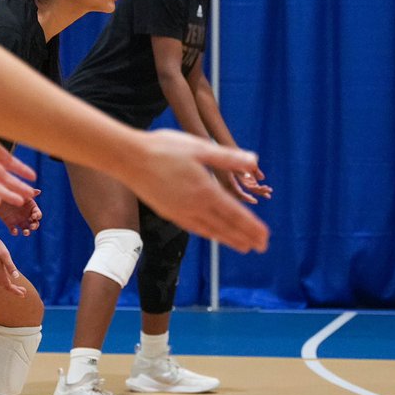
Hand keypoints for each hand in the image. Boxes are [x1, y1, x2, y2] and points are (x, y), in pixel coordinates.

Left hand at [0, 192, 41, 236]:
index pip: (38, 214)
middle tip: (32, 226)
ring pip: (26, 229)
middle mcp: (26, 215)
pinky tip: (14, 231)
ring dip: (27, 232)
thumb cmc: (11, 190)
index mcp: (31, 207)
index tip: (34, 216)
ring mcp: (18, 220)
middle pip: (34, 223)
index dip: (38, 216)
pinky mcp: (9, 223)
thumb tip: (39, 191)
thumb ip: (29, 192)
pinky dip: (15, 232)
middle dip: (35, 226)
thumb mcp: (19, 191)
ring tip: (25, 232)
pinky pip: (13, 230)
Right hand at [0, 235, 26, 295]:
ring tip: (15, 287)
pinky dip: (1, 282)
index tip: (23, 294)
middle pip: (4, 286)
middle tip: (23, 292)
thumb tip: (16, 277)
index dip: (16, 291)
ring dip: (8, 286)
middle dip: (14, 290)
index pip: (8, 286)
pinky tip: (4, 279)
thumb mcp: (4, 254)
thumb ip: (10, 266)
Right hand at [125, 129, 269, 253]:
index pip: (235, 214)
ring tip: (243, 246)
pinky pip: (194, 228)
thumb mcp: (199, 147)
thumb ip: (228, 157)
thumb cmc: (163, 148)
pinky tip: (212, 234)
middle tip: (261, 248)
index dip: (252, 227)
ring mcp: (180, 212)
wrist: (129, 158)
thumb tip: (254, 160)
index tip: (265, 237)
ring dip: (229, 239)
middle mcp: (194, 206)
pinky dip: (209, 234)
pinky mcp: (169, 212)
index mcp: (205, 191)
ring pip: (210, 230)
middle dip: (245, 238)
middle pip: (225, 227)